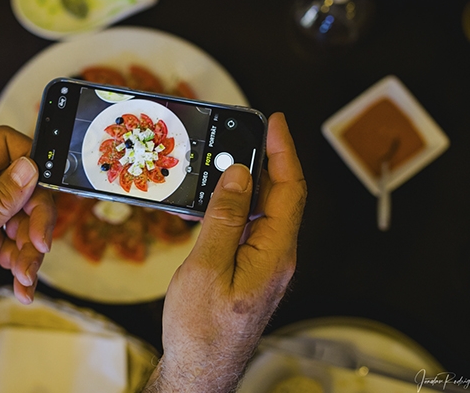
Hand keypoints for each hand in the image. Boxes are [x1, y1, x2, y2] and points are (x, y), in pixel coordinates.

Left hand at [0, 126, 55, 338]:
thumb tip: (28, 167)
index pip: (6, 145)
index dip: (31, 159)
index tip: (45, 187)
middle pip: (26, 189)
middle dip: (37, 220)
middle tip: (39, 245)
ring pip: (25, 223)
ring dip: (31, 251)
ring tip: (25, 276)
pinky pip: (16, 247)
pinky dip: (22, 265)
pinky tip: (22, 285)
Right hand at [145, 113, 306, 391]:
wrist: (200, 368)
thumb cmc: (202, 328)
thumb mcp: (207, 267)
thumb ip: (225, 218)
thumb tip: (238, 176)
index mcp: (274, 253)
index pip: (289, 189)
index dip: (283, 151)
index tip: (274, 122)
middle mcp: (277, 257)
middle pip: (281, 196)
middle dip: (266, 160)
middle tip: (244, 133)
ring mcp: (266, 265)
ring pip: (264, 212)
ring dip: (248, 183)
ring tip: (224, 161)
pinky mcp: (252, 272)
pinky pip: (251, 229)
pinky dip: (236, 207)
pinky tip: (215, 201)